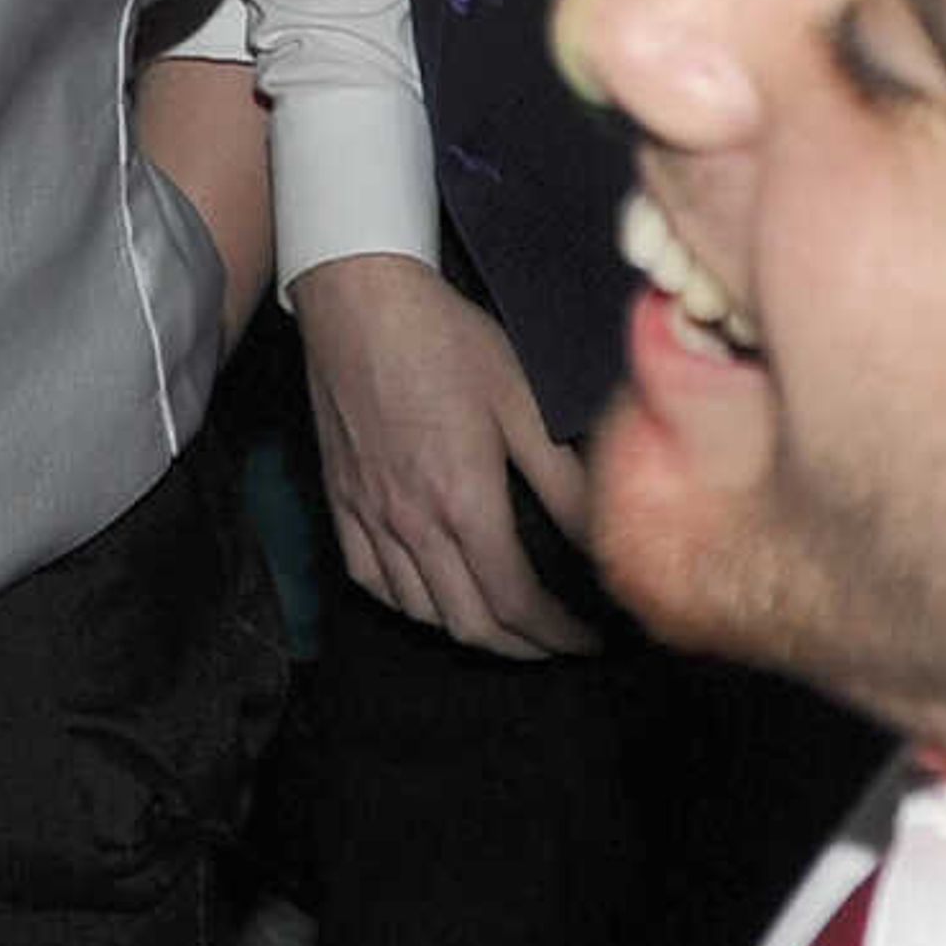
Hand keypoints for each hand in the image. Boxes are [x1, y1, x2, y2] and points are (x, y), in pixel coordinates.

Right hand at [290, 253, 598, 658]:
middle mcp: (412, 521)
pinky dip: (407, 604)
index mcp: (464, 501)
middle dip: (524, 648)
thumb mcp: (523, 401)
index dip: (561, 635)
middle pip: (471, 624)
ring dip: (469, 631)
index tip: (590, 638)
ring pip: (420, 611)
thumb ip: (565, 482)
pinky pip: (369, 579)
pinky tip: (431, 594)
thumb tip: (605, 538)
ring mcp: (369, 513)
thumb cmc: (445, 339)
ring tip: (506, 623)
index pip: (518, 604)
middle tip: (559, 642)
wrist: (359, 297)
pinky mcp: (341, 497)